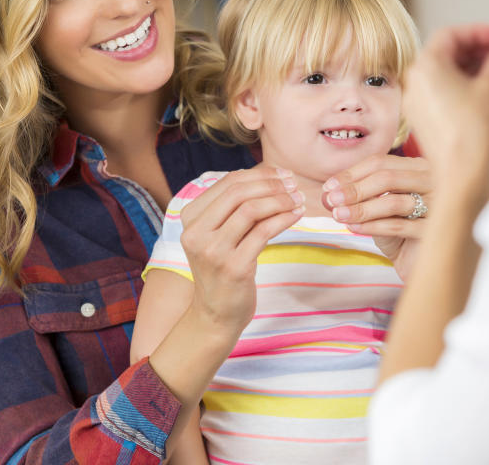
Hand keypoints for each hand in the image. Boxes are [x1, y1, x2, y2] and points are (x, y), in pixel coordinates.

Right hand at [179, 167, 304, 334]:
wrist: (215, 315)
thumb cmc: (222, 269)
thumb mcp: (217, 235)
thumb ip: (232, 208)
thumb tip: (266, 176)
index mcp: (190, 219)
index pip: (227, 183)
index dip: (258, 174)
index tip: (283, 174)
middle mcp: (196, 233)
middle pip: (238, 193)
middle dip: (271, 184)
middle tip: (294, 184)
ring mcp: (214, 251)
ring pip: (251, 210)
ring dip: (280, 200)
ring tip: (298, 199)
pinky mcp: (234, 267)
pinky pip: (264, 232)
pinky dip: (284, 219)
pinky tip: (296, 215)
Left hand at [322, 154, 430, 280]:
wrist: (416, 257)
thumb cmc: (396, 225)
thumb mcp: (376, 203)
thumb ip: (358, 192)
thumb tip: (329, 191)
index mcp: (418, 167)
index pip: (380, 162)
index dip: (351, 174)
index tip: (328, 188)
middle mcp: (434, 180)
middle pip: (388, 177)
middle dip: (355, 189)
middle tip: (331, 201)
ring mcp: (439, 204)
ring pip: (393, 202)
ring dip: (361, 209)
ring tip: (339, 216)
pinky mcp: (435, 231)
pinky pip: (399, 226)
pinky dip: (373, 226)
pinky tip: (354, 228)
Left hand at [403, 23, 488, 198]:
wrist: (463, 175)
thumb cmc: (474, 134)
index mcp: (426, 66)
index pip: (453, 34)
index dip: (482, 31)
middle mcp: (414, 82)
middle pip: (448, 53)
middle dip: (480, 51)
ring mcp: (417, 102)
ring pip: (447, 74)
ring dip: (476, 70)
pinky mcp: (424, 119)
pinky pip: (443, 93)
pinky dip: (465, 87)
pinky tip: (488, 95)